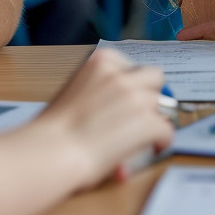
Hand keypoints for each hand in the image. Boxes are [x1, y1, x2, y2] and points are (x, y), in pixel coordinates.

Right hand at [41, 48, 173, 189]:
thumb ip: (97, 93)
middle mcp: (120, 74)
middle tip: (144, 113)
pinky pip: (166, 129)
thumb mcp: (72, 94)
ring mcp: (135, 97)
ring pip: (162, 104)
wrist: (48, 153)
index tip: (129, 97)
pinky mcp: (146, 122)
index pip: (131, 66)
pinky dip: (162, 139)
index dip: (133, 84)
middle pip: (154, 77)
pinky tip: (155, 147)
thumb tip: (114, 110)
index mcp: (100, 61)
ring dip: (155, 118)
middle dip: (151, 93)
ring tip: (147, 135)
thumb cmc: (49, 131)